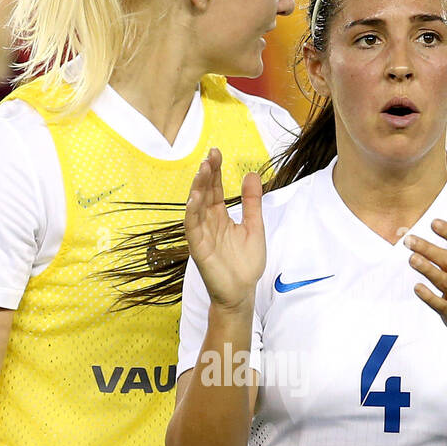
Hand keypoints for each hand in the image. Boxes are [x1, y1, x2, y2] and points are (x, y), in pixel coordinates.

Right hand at [185, 147, 264, 309]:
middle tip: (211, 155)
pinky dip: (192, 212)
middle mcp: (208, 222)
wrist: (242, 292)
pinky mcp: (198, 248)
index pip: (214, 189)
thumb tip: (251, 174)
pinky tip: (194, 198)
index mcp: (220, 216)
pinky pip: (192, 227)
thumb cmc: (246, 264)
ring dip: (198, 188)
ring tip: (203, 170)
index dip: (215, 171)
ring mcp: (202, 234)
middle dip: (206, 174)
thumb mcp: (254, 227)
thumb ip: (252, 202)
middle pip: (204, 193)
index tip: (217, 152)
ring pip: (196, 207)